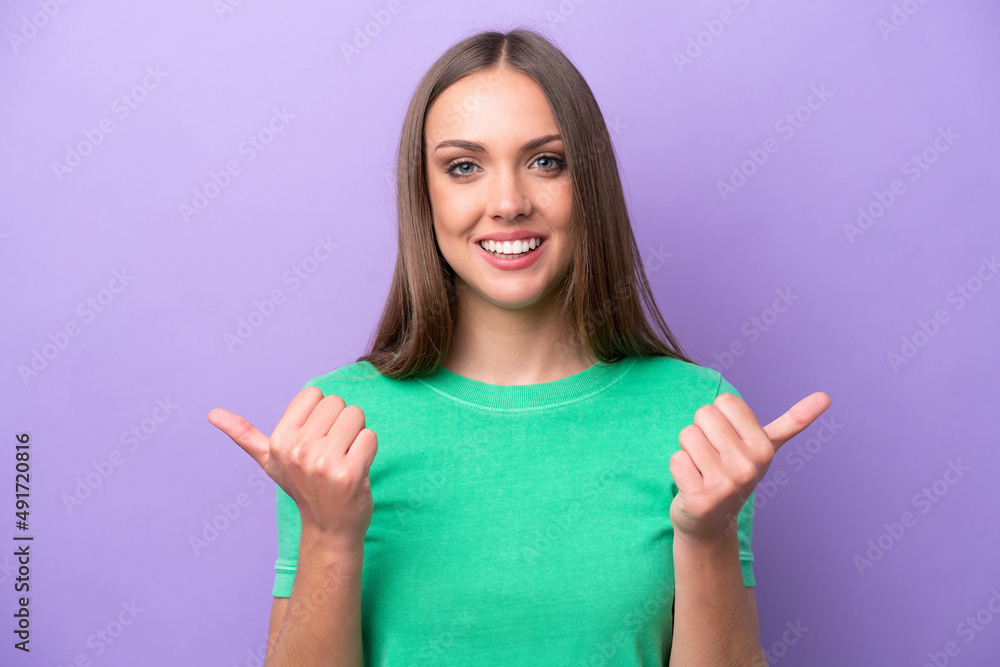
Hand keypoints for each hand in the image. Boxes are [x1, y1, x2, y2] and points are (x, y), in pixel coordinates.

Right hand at [207, 386, 377, 549]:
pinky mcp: (350, 473)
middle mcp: (298, 450)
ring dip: (356, 437)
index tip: (315, 439)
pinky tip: (357, 471)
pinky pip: (370, 436)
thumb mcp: (270, 461)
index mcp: (279, 440)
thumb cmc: (303, 487)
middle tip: (332, 453)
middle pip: (338, 403)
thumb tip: (212, 414)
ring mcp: (323, 463)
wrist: (329, 528)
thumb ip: (244, 435)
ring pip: (356, 416)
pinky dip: (369, 451)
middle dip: (340, 424)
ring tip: (344, 460)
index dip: (320, 414)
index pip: (315, 393)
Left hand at [669, 390, 830, 542]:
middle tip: (712, 458)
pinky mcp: (701, 499)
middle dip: (701, 432)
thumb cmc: (735, 475)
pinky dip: (679, 470)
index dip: (719, 418)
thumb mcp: (767, 448)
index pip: (724, 401)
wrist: (712, 523)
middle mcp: (748, 466)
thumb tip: (826, 396)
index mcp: (763, 447)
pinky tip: (692, 486)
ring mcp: (726, 485)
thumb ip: (793, 422)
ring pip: (687, 435)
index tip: (727, 442)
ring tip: (702, 471)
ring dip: (688, 452)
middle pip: (704, 414)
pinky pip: (676, 459)